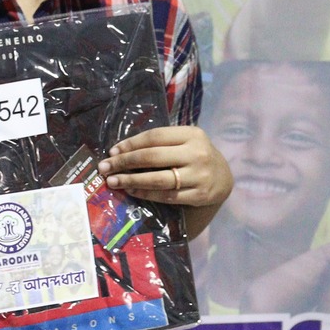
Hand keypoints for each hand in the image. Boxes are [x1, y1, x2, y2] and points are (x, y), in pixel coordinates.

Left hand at [101, 126, 232, 208]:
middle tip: (105, 167)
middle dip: (124, 162)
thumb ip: (161, 143)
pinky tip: (132, 191)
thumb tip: (121, 151)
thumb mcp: (185, 141)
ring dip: (131, 181)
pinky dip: (146, 194)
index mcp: (192, 134)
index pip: (154, 136)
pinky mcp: (199, 195)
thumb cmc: (195, 156)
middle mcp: (197, 153)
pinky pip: (167, 195)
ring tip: (113, 181)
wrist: (224, 177)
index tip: (112, 151)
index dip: (130, 144)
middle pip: (152, 157)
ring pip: (158, 179)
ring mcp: (199, 175)